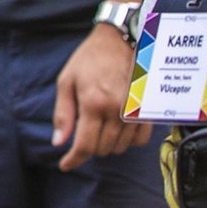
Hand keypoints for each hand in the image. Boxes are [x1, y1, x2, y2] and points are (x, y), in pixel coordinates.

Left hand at [53, 24, 149, 170]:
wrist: (119, 42)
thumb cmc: (89, 60)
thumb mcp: (67, 82)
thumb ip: (63, 114)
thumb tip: (59, 142)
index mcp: (93, 103)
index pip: (85, 145)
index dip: (74, 160)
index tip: (66, 166)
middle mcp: (116, 111)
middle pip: (103, 149)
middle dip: (89, 148)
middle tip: (82, 133)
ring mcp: (135, 113)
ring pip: (120, 148)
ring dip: (107, 144)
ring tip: (98, 127)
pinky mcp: (147, 112)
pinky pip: (139, 141)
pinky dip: (126, 141)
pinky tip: (116, 129)